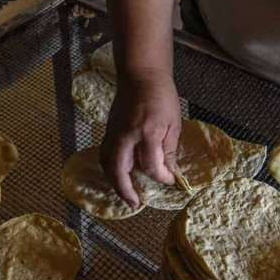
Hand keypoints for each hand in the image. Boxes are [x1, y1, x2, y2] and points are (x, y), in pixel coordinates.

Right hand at [101, 70, 181, 206]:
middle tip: (134, 203)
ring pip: (107, 164)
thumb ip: (169, 149)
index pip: (152, 166)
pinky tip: (119, 174)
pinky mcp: (108, 130)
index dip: (162, 177)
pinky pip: (105, 154)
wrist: (140, 75)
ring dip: (114, 181)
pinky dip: (110, 168)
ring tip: (124, 193)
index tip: (171, 180)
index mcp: (148, 133)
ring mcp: (114, 133)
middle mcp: (127, 136)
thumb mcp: (173, 123)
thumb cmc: (161, 96)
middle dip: (125, 190)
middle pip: (120, 171)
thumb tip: (168, 171)